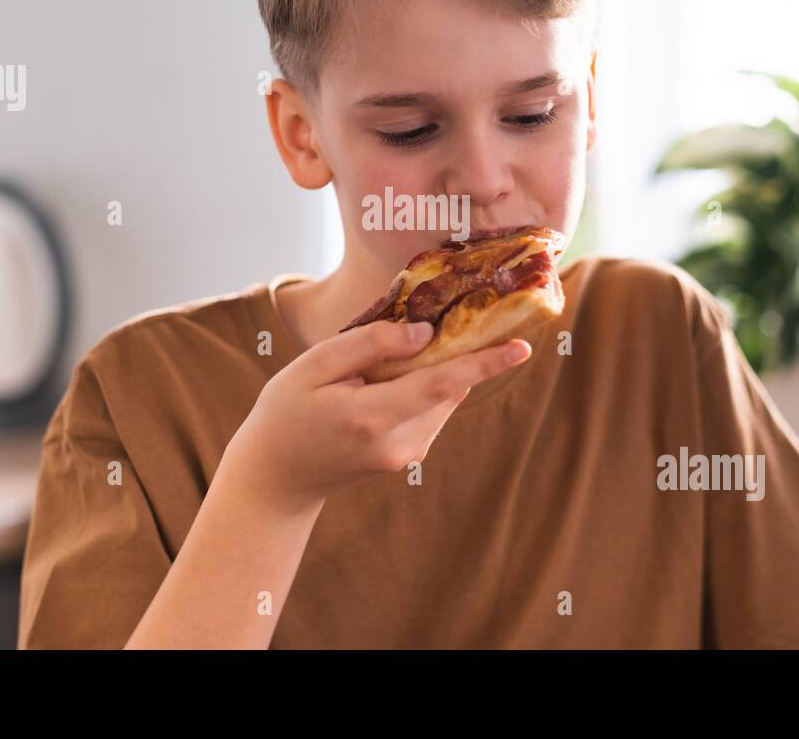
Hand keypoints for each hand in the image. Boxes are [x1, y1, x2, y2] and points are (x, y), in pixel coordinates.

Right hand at [221, 319, 530, 510]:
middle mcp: (398, 442)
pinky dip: (421, 386)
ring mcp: (406, 455)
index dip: (483, 363)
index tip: (522, 347)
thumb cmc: (286, 413)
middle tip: (445, 319)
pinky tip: (384, 381)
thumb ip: (369, 345)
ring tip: (382, 361)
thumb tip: (424, 333)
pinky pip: (430, 409)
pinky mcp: (408, 456)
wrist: (276, 478)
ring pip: (441, 398)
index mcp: (371, 417)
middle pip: (446, 387)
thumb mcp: (313, 366)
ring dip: (431, 369)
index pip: (440, 385)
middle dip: (454, 352)